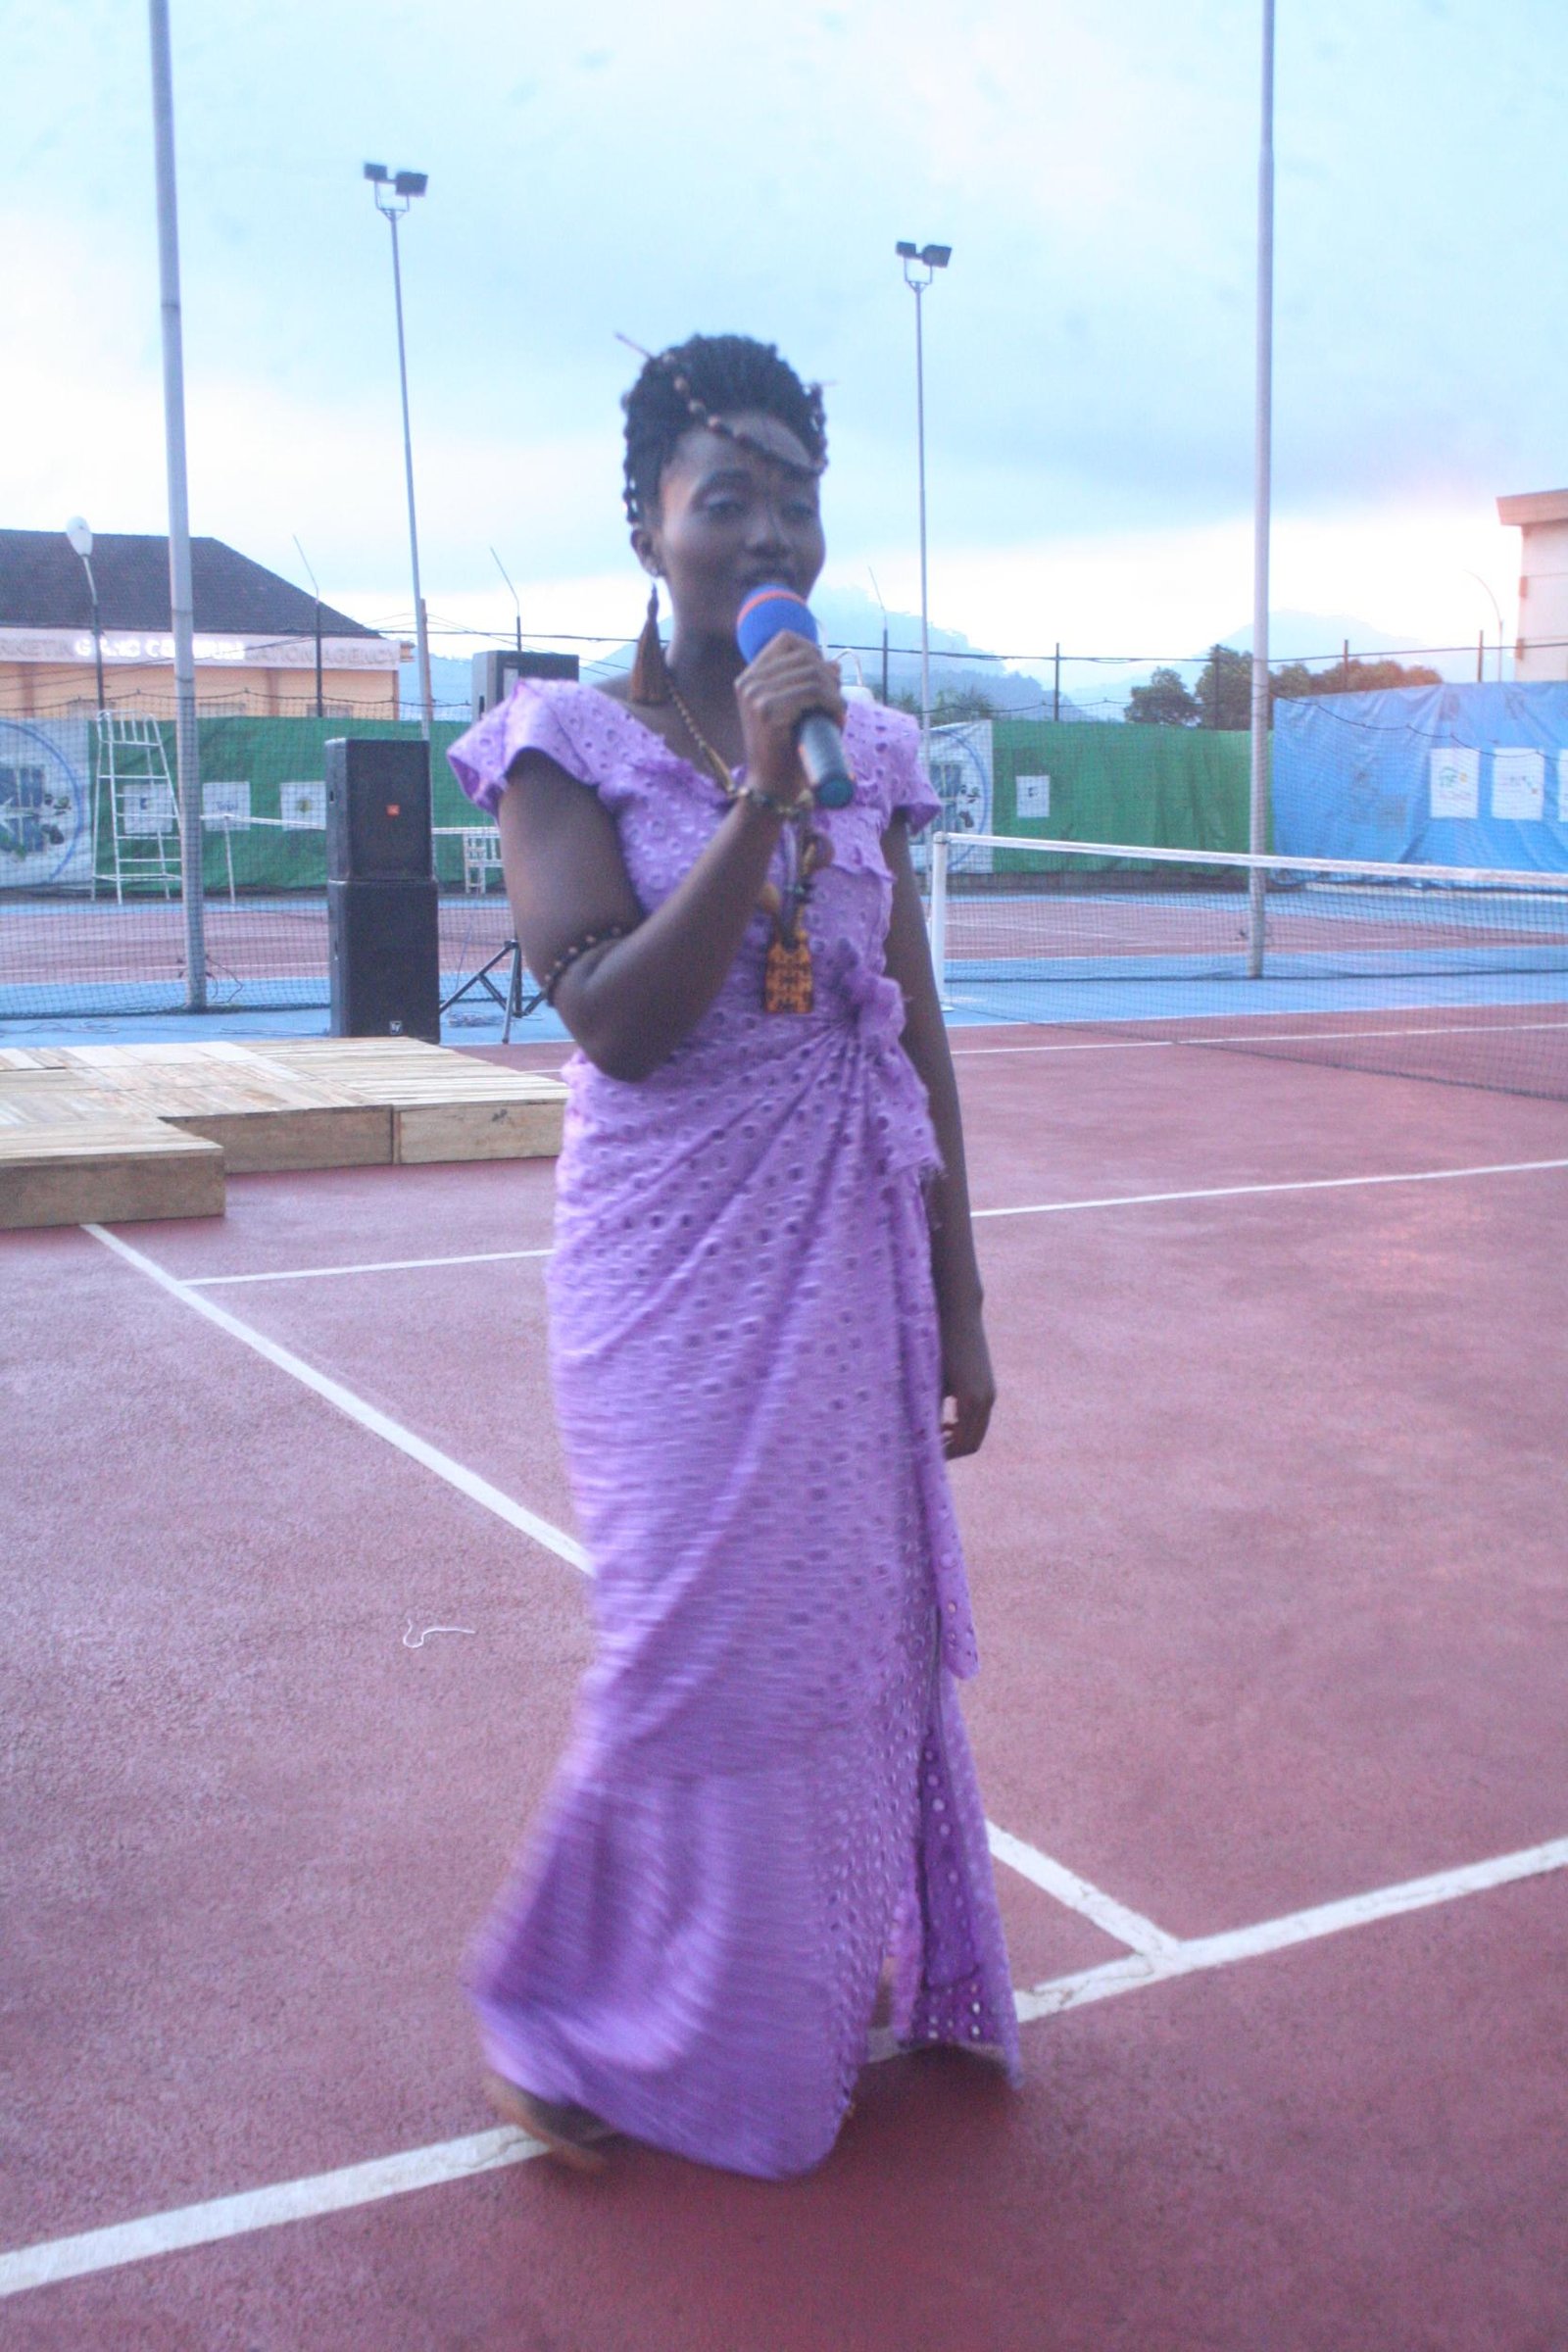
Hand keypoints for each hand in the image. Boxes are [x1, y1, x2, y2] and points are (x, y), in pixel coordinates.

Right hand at [734, 632, 845, 806]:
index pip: (787, 639)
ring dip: (834, 693)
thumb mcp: (795, 711)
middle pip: (805, 655)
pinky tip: (837, 719)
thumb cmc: (787, 750)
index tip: (825, 677)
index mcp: (750, 678)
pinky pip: (813, 692)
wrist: (772, 787)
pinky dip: (833, 704)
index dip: (813, 651)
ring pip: (813, 674)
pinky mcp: (768, 711)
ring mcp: (756, 695)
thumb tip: (834, 664)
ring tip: (837, 714)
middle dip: (830, 677)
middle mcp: (749, 682)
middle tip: (835, 703)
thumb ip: (808, 685)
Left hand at [939, 1302, 995, 1459]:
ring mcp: (989, 1393)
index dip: (944, 1455)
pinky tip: (946, 1421)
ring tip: (935, 1437)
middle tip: (929, 1452)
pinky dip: (964, 1426)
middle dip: (952, 1451)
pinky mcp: (988, 1387)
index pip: (963, 1444)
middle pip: (973, 1443)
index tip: (925, 1456)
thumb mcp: (930, 1381)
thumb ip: (927, 1410)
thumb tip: (918, 1437)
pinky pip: (979, 1418)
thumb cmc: (937, 1344)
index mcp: (970, 1400)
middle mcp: (986, 1400)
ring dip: (958, 1439)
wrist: (959, 1314)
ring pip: (977, 1432)